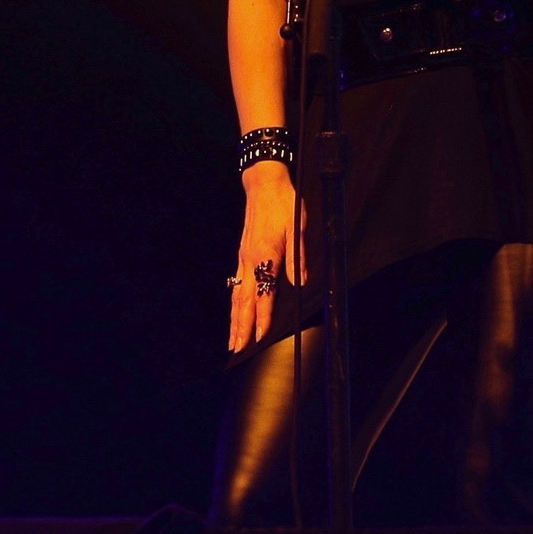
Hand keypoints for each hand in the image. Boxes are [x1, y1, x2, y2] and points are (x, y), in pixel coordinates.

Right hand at [228, 163, 306, 353]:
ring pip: (236, 295)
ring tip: (231, 339)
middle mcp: (250, 260)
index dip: (261, 318)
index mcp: (266, 256)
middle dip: (240, 327)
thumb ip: (298, 256)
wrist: (263, 183)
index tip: (258, 338)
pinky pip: (236, 283)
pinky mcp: (242, 252)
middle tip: (236, 350)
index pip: (263, 294)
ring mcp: (243, 257)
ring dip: (234, 319)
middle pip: (244, 301)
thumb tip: (301, 282)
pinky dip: (234, 302)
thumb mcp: (298, 226)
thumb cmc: (283, 203)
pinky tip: (234, 310)